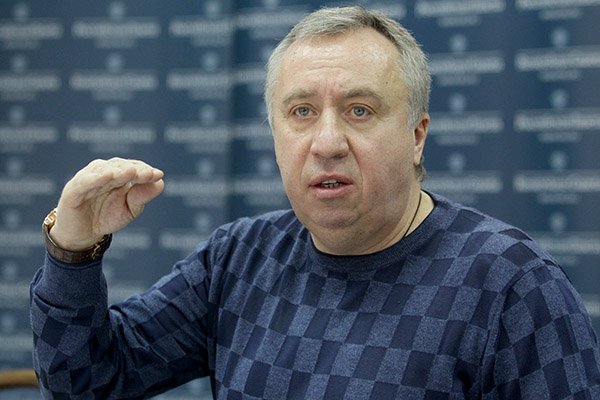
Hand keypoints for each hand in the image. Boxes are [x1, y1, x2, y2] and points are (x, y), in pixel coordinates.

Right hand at [50, 158, 164, 250]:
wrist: (83, 235)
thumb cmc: (107, 217)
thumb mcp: (130, 209)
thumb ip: (142, 196)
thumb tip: (160, 182)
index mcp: (118, 174)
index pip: (133, 167)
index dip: (145, 170)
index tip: (158, 175)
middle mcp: (102, 173)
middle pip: (120, 166)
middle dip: (135, 170)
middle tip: (148, 175)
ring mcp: (87, 179)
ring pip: (103, 171)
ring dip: (118, 171)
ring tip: (131, 172)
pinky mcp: (73, 191)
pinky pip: (85, 182)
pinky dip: (95, 178)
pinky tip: (108, 176)